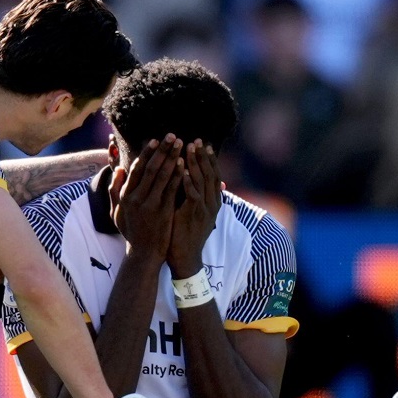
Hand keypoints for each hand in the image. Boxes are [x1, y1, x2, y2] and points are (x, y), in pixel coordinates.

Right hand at [109, 135, 182, 259]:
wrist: (144, 253)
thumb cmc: (131, 231)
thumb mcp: (117, 211)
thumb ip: (115, 190)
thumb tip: (119, 169)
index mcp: (125, 196)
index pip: (136, 169)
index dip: (146, 153)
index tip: (155, 140)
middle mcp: (136, 198)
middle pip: (151, 168)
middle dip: (162, 150)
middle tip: (172, 136)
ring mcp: (150, 205)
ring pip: (163, 176)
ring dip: (173, 158)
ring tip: (181, 145)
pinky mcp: (163, 211)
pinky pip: (172, 189)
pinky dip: (178, 175)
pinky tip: (185, 164)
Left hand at [168, 141, 221, 276]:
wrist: (185, 257)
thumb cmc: (185, 232)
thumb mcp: (193, 211)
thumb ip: (194, 194)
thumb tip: (190, 176)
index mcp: (212, 201)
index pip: (213, 174)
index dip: (209, 158)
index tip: (203, 143)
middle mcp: (212, 203)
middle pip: (210, 174)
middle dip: (203, 156)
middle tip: (196, 140)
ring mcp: (204, 210)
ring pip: (203, 182)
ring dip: (196, 164)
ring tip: (189, 149)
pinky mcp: (194, 217)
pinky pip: (194, 197)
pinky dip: (189, 183)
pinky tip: (184, 172)